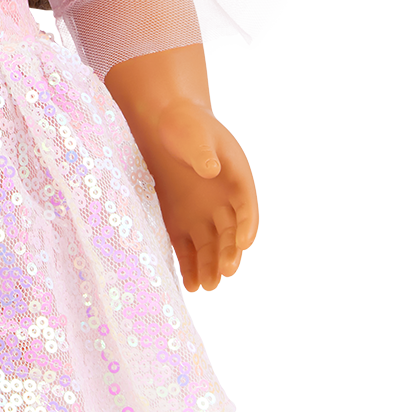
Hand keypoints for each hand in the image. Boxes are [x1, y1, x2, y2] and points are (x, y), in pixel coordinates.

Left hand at [146, 99, 258, 291]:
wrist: (163, 124)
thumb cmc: (185, 125)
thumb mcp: (195, 133)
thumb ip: (204, 153)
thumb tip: (211, 171)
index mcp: (237, 178)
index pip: (247, 206)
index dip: (248, 225)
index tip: (245, 242)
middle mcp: (224, 202)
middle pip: (231, 232)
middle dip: (230, 253)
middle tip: (227, 272)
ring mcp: (203, 214)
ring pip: (212, 246)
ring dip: (212, 267)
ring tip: (208, 287)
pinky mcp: (181, 222)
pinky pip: (188, 248)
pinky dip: (190, 266)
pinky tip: (190, 286)